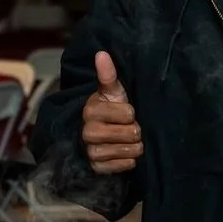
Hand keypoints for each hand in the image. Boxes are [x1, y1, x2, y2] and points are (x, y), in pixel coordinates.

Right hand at [82, 51, 141, 174]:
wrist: (99, 137)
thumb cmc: (110, 110)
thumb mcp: (112, 92)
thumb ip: (108, 75)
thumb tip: (102, 53)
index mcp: (91, 110)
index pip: (128, 114)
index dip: (131, 114)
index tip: (126, 113)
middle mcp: (88, 131)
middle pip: (130, 134)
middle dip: (135, 132)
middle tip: (128, 128)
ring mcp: (91, 151)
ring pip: (128, 151)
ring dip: (133, 147)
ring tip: (127, 141)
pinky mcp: (96, 168)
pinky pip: (123, 166)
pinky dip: (128, 161)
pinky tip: (124, 154)